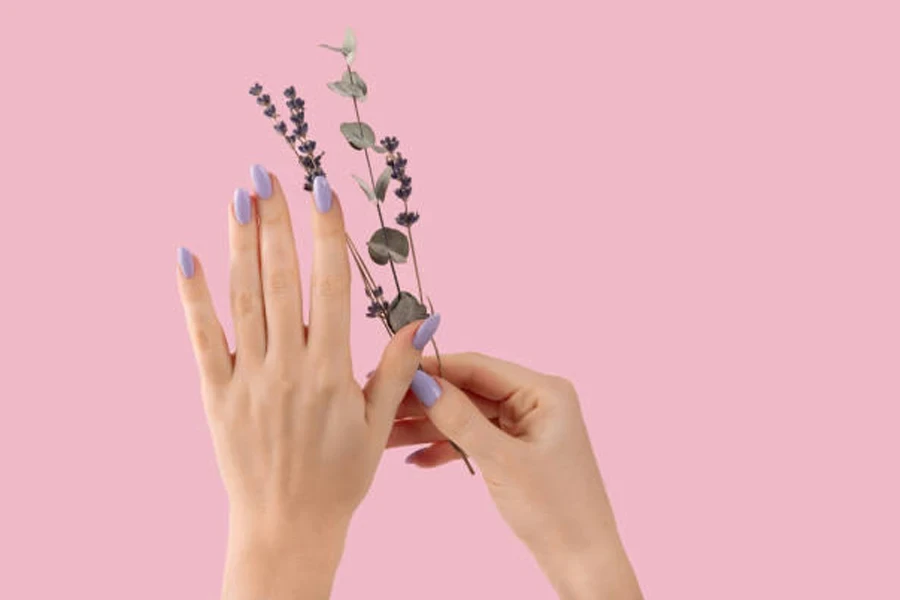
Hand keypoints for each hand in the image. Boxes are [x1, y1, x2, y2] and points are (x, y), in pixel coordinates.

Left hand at [176, 167, 439, 599]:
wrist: (289, 526)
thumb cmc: (340, 477)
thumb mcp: (378, 425)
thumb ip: (394, 367)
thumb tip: (421, 319)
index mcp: (332, 371)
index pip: (330, 286)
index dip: (326, 235)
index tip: (321, 191)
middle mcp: (289, 367)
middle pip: (282, 279)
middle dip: (277, 222)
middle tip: (269, 173)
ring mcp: (248, 378)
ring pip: (244, 298)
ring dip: (240, 244)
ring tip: (239, 196)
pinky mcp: (216, 395)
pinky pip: (203, 338)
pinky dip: (193, 296)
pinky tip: (187, 255)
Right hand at [389, 352, 642, 599]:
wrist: (581, 560)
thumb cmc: (557, 510)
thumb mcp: (503, 462)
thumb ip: (462, 420)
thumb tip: (424, 384)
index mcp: (544, 391)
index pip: (478, 367)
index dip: (434, 368)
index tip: (393, 369)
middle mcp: (535, 401)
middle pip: (468, 390)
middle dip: (425, 401)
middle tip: (381, 404)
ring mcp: (525, 426)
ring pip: (466, 416)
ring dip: (428, 427)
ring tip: (386, 436)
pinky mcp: (515, 450)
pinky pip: (474, 438)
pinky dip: (446, 449)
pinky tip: (415, 460)